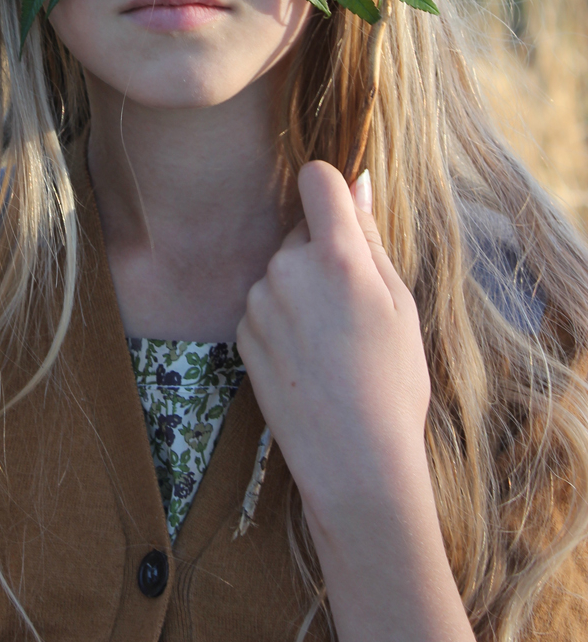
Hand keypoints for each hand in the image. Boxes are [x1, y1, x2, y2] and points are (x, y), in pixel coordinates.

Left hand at [236, 161, 431, 529]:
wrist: (354, 462)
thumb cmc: (392, 383)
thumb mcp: (400, 305)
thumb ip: (371, 239)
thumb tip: (357, 184)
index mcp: (335, 257)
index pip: (316, 179)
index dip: (331, 188)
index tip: (344, 215)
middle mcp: (287, 269)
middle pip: (301, 230)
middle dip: (323, 252)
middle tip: (354, 308)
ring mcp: (259, 301)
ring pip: (283, 269)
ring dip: (302, 287)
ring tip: (333, 343)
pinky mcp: (241, 331)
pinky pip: (266, 303)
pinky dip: (283, 318)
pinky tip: (308, 359)